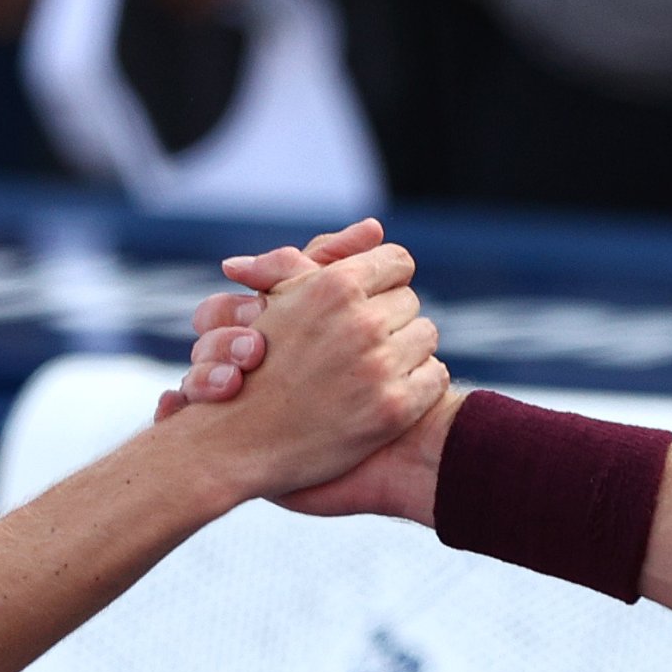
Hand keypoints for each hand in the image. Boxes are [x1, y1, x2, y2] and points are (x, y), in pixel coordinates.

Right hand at [166, 222, 458, 521]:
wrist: (236, 443)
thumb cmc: (255, 366)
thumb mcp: (280, 298)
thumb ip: (324, 256)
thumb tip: (374, 227)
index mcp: (334, 286)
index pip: (397, 261)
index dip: (383, 281)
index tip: (367, 302)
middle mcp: (361, 323)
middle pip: (411, 300)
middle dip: (389, 319)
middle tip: (357, 344)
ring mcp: (379, 368)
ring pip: (428, 336)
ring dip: (406, 351)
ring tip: (370, 368)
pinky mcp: (394, 409)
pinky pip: (435, 376)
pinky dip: (417, 384)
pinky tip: (384, 394)